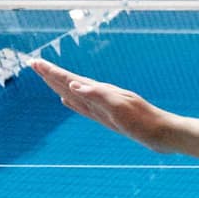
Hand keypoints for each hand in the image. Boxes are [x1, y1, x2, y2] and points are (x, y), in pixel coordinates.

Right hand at [34, 57, 163, 144]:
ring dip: (59, 85)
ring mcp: (103, 106)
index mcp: (101, 92)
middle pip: (70, 83)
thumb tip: (73, 85)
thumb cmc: (144, 122)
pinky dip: (72, 102)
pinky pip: (83, 107)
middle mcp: (100, 97)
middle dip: (51, 75)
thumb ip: (97, 95)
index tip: (36, 63)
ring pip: (74, 93)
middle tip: (34, 64)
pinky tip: (66, 100)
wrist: (164, 134)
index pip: (71, 79)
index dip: (52, 73)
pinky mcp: (108, 117)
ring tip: (46, 78)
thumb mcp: (119, 108)